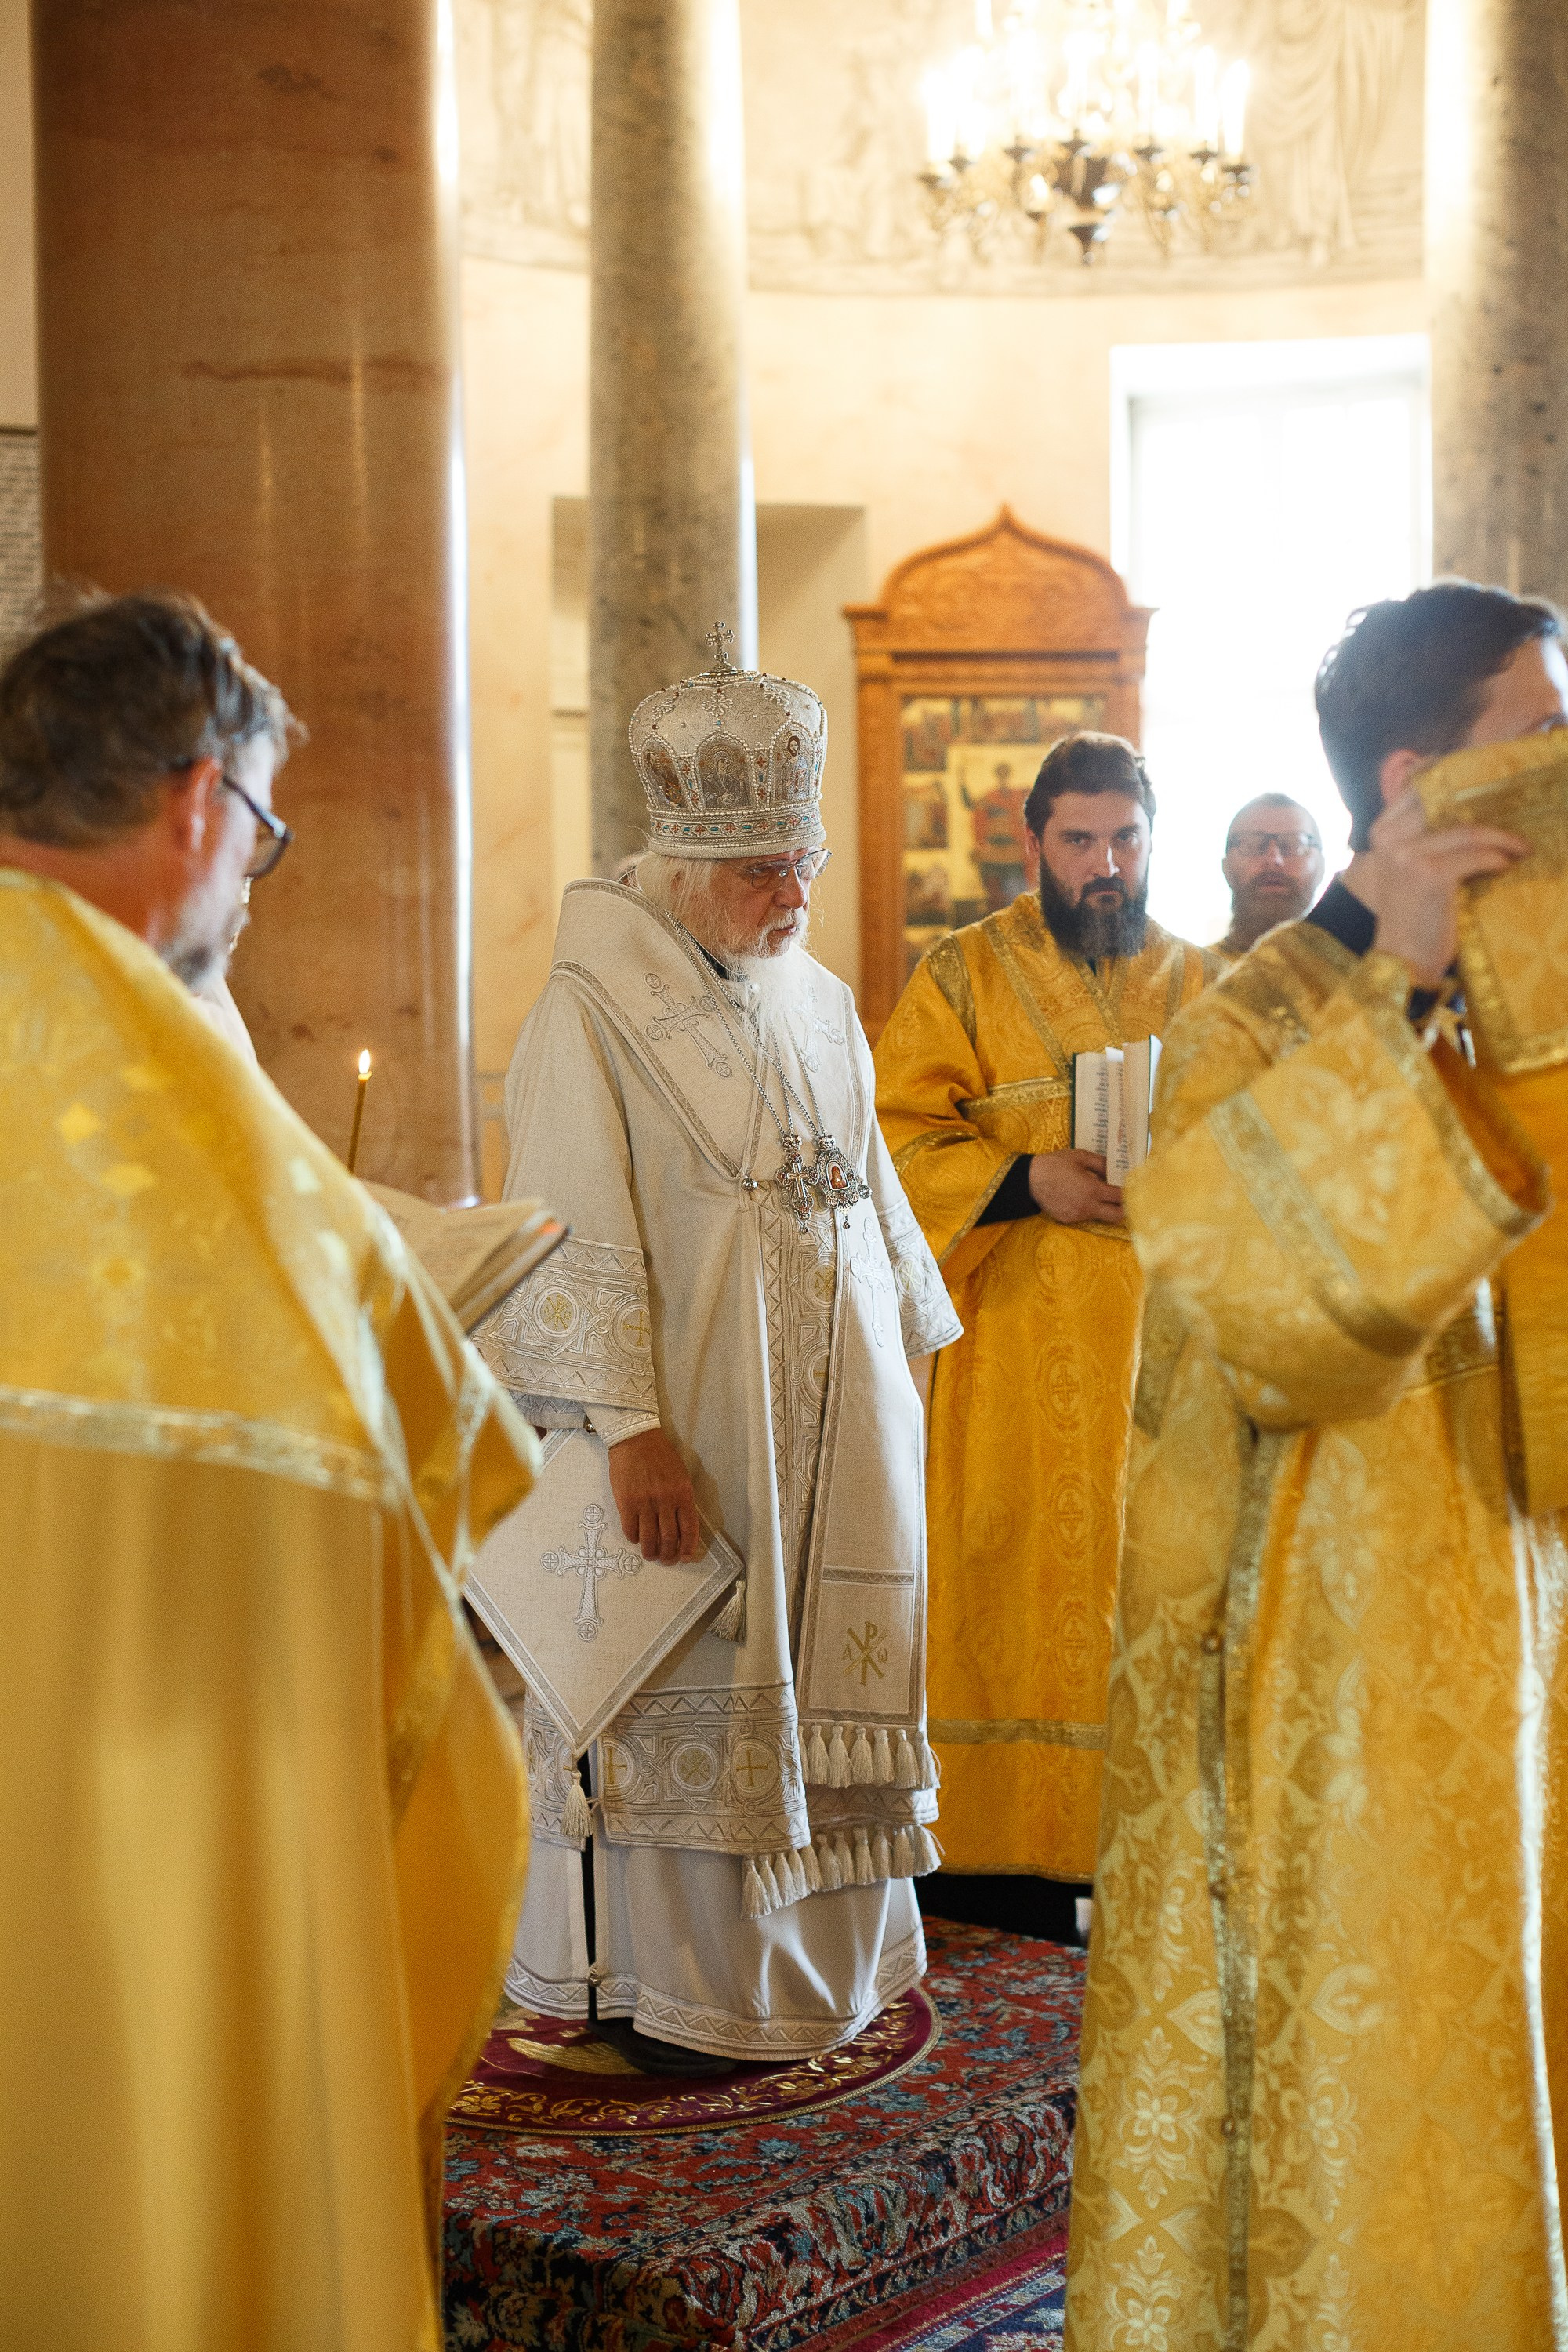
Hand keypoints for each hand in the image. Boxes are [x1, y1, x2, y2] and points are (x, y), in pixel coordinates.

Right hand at [607, 1428, 700, 1562]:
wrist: (636, 1439)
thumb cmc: (660, 1455)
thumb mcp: (680, 1475)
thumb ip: (682, 1498)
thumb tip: (681, 1524)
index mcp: (682, 1494)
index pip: (689, 1528)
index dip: (688, 1547)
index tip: (686, 1558)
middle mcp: (665, 1501)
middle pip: (669, 1537)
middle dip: (668, 1554)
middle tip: (666, 1560)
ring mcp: (645, 1503)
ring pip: (649, 1538)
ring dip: (651, 1552)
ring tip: (651, 1556)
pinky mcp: (626, 1502)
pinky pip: (631, 1529)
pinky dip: (634, 1538)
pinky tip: (636, 1539)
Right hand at [1027, 1148, 1123, 1223]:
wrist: (1029, 1180)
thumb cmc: (1054, 1164)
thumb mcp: (1079, 1156)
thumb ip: (1101, 1162)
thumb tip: (1115, 1167)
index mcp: (1093, 1190)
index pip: (1120, 1197)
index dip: (1128, 1191)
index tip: (1129, 1186)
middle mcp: (1087, 1206)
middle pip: (1117, 1216)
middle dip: (1123, 1208)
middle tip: (1120, 1198)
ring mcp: (1077, 1215)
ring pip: (1100, 1217)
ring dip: (1104, 1208)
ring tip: (1098, 1195)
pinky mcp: (1067, 1220)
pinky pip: (1085, 1217)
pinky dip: (1088, 1210)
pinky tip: (1080, 1198)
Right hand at [1357, 789, 1526, 987]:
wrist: (1402, 960)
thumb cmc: (1410, 915)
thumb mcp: (1406, 869)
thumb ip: (1421, 839)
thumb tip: (1464, 812)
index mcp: (1381, 834)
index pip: (1415, 789)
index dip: (1448, 779)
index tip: (1477, 782)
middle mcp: (1390, 840)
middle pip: (1444, 804)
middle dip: (1482, 806)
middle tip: (1508, 817)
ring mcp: (1409, 856)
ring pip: (1467, 832)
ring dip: (1501, 839)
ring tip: (1519, 847)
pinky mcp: (1432, 875)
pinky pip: (1475, 856)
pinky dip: (1497, 859)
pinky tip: (1507, 865)